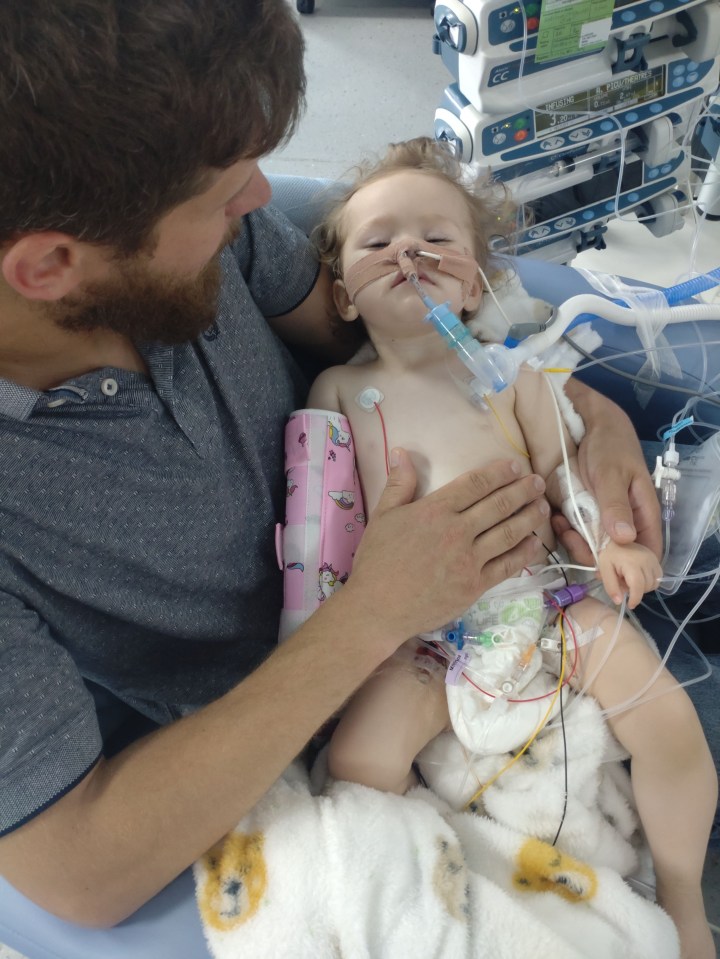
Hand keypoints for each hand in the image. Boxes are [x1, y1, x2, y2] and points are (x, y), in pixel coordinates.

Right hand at [344, 450, 549, 644]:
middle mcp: (457, 531)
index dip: (499, 473)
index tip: (516, 466)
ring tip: (543, 506)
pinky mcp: (475, 586)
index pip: (475, 484)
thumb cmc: (377, 561)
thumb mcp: (382, 516)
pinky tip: (535, 542)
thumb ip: (398, 484)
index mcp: (435, 510)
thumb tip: (402, 452)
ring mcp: (469, 560)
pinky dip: (524, 552)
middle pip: (498, 505)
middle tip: (538, 481)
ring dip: (529, 517)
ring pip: (509, 533)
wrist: (378, 607)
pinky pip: (507, 565)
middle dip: (522, 490)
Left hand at [561, 382, 661, 558]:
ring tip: (562, 523)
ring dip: (575, 543)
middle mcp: (624, 523)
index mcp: (642, 516)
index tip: (610, 572)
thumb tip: (626, 540)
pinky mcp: (584, 515)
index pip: (647, 553)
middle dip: (593, 556)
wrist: (589, 425)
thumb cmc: (610, 448)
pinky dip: (565, 531)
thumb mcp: (612, 474)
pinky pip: (576, 534)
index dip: (633, 569)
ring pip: (592, 549)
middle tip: (573, 537)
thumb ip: (616, 505)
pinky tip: (555, 517)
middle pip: (615, 558)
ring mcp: (603, 520)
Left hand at [597, 540, 661, 607]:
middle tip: (624, 584)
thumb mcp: (604, 570)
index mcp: (631, 563)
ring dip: (644, 587)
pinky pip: (658, 577)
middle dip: (636, 591)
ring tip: (630, 580)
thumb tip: (619, 602)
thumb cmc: (608, 554)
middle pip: (647, 586)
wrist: (615, 540)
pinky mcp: (656, 558)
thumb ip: (611, 586)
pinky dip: (650, 581)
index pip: (638, 585)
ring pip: (655, 583)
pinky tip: (639, 577)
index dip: (635, 598)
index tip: (630, 605)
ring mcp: (653, 558)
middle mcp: (646, 560)